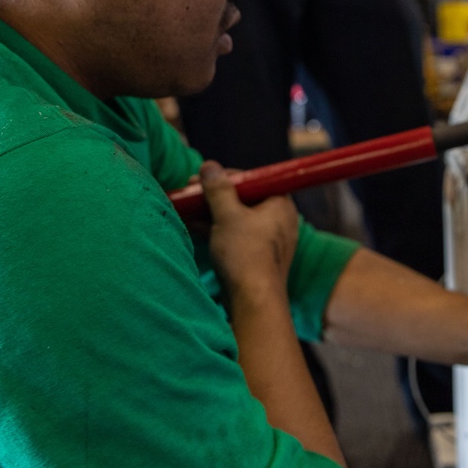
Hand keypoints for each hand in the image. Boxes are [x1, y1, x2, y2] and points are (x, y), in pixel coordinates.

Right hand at [200, 161, 299, 299]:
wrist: (253, 300)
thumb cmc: (245, 254)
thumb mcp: (228, 215)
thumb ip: (218, 189)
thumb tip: (209, 166)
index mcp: (280, 203)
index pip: (252, 179)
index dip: (225, 177)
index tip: (201, 179)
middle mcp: (279, 220)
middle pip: (243, 198)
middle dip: (214, 196)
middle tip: (190, 193)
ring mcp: (268, 240)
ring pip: (237, 218)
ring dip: (211, 213)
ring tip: (187, 209)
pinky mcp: (257, 257)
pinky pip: (236, 236)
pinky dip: (216, 230)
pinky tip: (193, 226)